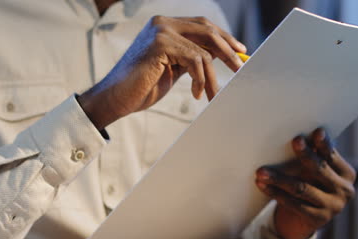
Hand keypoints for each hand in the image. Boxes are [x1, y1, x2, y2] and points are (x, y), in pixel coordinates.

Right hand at [78, 16, 246, 129]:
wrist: (117, 98)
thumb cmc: (143, 86)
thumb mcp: (173, 67)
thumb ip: (190, 57)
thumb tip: (218, 57)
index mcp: (165, 25)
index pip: (202, 25)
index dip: (224, 37)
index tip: (240, 51)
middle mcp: (163, 23)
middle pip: (207, 30)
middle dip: (228, 50)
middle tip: (240, 68)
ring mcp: (161, 31)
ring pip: (203, 50)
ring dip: (212, 77)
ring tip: (211, 96)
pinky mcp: (160, 44)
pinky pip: (195, 60)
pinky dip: (201, 80)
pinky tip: (196, 94)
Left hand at [255, 128, 355, 238]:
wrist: (304, 219)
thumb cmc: (308, 183)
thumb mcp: (314, 171)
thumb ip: (313, 156)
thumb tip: (300, 136)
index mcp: (346, 174)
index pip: (332, 156)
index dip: (324, 144)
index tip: (316, 132)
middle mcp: (344, 190)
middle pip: (319, 170)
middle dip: (305, 154)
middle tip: (294, 141)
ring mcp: (333, 207)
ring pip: (301, 188)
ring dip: (279, 178)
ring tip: (261, 171)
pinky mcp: (318, 220)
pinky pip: (292, 203)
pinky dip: (275, 193)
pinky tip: (262, 185)